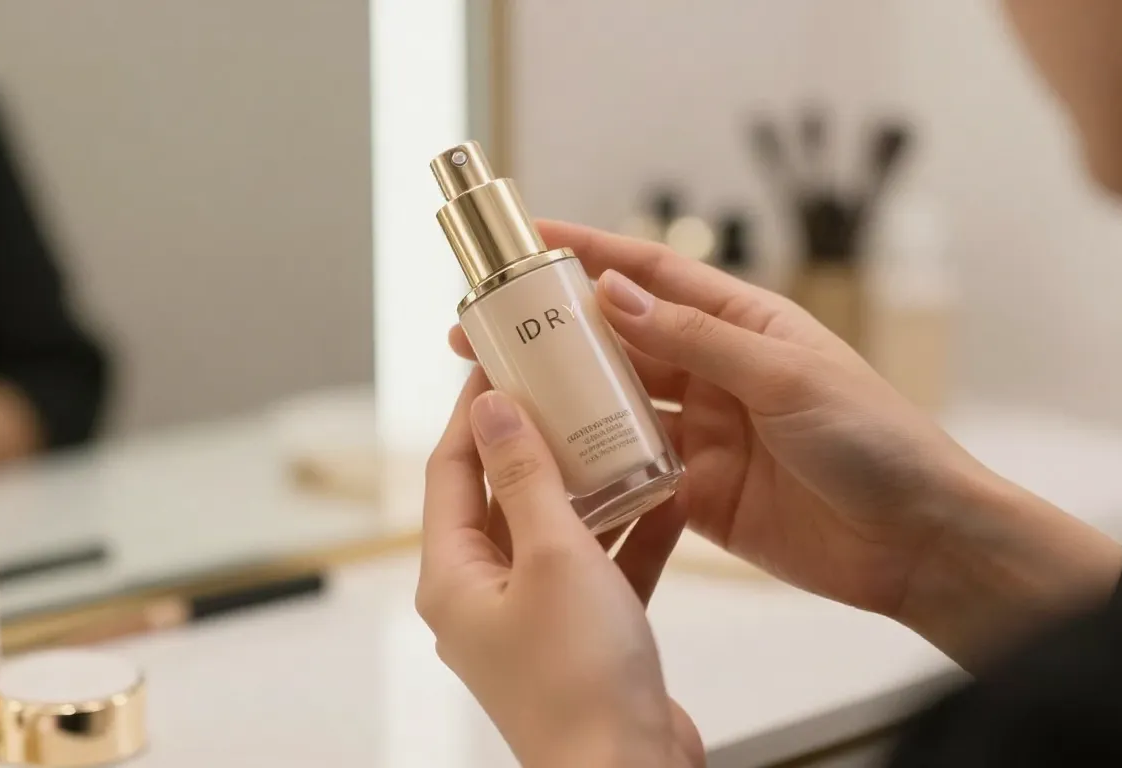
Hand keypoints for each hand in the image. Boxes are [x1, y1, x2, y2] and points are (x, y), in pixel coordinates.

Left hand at [418, 370, 703, 767]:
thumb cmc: (581, 680)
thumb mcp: (554, 557)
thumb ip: (526, 478)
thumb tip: (492, 410)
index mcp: (454, 577)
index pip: (452, 470)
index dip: (476, 412)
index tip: (503, 360)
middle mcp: (484, 597)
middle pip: (503, 497)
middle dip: (540, 442)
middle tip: (570, 386)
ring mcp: (533, 620)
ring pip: (556, 532)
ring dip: (592, 487)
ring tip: (623, 431)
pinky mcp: (582, 639)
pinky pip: (600, 571)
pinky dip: (629, 537)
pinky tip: (669, 499)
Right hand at [451, 221, 1121, 666]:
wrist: (917, 541)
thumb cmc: (877, 440)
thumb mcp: (784, 375)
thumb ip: (697, 339)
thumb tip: (614, 295)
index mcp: (744, 324)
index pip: (652, 275)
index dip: (589, 250)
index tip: (527, 237)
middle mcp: (717, 372)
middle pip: (620, 342)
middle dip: (555, 334)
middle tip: (481, 330)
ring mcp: (706, 435)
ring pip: (618, 408)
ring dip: (565, 400)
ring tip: (499, 394)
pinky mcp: (699, 494)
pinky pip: (633, 474)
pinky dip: (595, 470)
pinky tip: (549, 465)